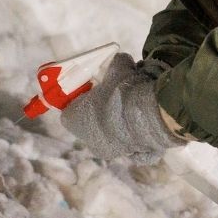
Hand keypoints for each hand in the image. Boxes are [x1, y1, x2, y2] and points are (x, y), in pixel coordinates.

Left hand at [60, 53, 180, 160]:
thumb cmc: (122, 90)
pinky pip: (132, 145)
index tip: (92, 90)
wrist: (147, 113)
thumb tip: (122, 61)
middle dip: (99, 113)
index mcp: (73, 120)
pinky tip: (145, 122)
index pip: (69, 111)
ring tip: (133, 108)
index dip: (80, 100)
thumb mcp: (117, 69)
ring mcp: (111, 151)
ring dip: (118, 125)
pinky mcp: (132, 156)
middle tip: (113, 97)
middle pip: (89, 124)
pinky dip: (137, 136)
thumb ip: (115, 65)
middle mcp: (88, 140)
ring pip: (110, 136)